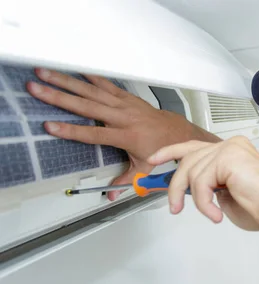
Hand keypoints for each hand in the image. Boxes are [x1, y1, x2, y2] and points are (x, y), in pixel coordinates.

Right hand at [27, 68, 198, 199]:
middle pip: (88, 107)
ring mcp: (126, 105)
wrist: (179, 133)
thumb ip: (124, 181)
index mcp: (126, 136)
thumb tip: (111, 196)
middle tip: (39, 91)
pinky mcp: (128, 98)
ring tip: (48, 74)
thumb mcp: (144, 169)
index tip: (51, 126)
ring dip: (68, 82)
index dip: (72, 130)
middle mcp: (125, 118)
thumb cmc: (161, 149)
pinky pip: (107, 85)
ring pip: (93, 91)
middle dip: (61, 98)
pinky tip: (76, 70)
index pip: (94, 134)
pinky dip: (91, 77)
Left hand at [148, 137, 258, 231]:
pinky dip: (205, 203)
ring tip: (210, 214)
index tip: (153, 161)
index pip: (194, 146)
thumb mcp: (226, 195)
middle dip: (175, 184)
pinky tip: (216, 215)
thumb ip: (209, 185)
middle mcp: (230, 144)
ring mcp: (230, 149)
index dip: (170, 152)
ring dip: (192, 199)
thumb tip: (189, 188)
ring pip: (191, 172)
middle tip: (174, 206)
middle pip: (188, 158)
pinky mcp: (228, 158)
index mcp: (232, 150)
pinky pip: (202, 183)